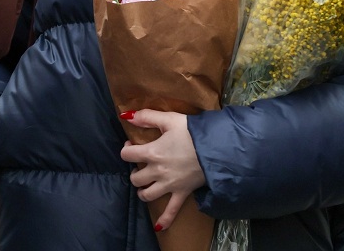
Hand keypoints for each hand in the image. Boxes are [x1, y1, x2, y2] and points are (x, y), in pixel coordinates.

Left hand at [119, 110, 205, 231]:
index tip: (132, 145)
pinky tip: (158, 227)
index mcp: (152, 153)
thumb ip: (147, 116)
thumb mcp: (170, 119)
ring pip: (147, 195)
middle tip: (141, 165)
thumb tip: (127, 116)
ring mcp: (169, 185)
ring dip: (143, 190)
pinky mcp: (182, 193)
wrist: (217, 149)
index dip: (126, 149)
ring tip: (145, 184)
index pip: (126, 155)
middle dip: (135, 171)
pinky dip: (164, 220)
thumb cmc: (193, 133)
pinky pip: (171, 211)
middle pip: (135, 178)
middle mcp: (158, 172)